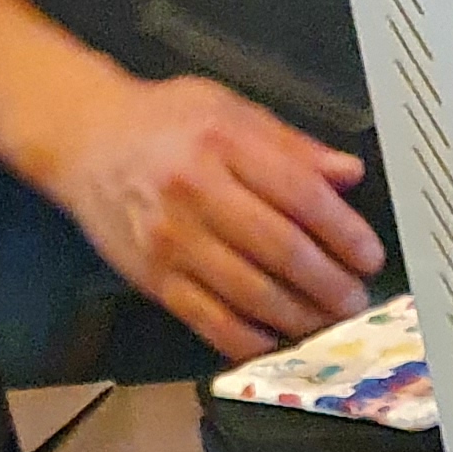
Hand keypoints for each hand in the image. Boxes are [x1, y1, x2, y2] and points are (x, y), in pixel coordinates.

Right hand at [40, 68, 382, 359]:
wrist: (84, 139)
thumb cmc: (164, 122)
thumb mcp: (228, 109)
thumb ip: (291, 145)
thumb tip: (348, 174)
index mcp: (222, 143)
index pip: (299, 195)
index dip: (343, 232)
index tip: (369, 255)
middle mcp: (195, 191)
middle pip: (280, 250)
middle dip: (329, 284)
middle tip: (356, 299)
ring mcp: (172, 240)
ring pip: (251, 294)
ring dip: (300, 318)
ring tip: (329, 324)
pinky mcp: (155, 278)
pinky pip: (212, 322)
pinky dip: (251, 341)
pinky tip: (279, 342)